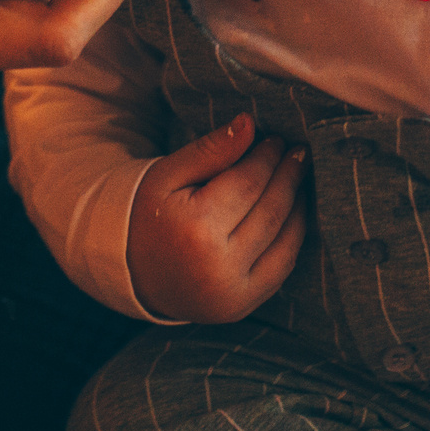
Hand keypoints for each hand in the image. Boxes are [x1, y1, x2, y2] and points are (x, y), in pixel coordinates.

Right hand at [128, 114, 307, 322]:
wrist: (131, 272)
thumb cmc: (148, 215)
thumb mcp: (168, 175)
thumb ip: (210, 150)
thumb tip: (249, 123)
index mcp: (195, 230)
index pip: (248, 183)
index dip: (267, 157)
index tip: (276, 138)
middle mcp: (218, 266)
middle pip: (271, 211)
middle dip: (289, 176)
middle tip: (298, 152)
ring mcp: (233, 293)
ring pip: (285, 240)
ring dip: (298, 205)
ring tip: (298, 177)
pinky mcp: (242, 307)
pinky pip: (282, 267)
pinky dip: (293, 237)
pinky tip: (292, 212)